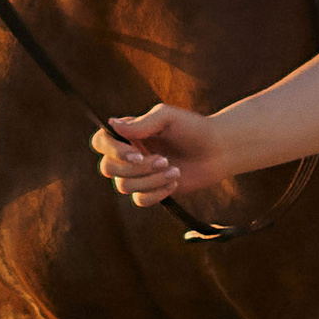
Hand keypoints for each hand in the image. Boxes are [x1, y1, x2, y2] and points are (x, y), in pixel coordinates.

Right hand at [94, 103, 223, 205]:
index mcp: (128, 133)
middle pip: (108, 168)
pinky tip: (175, 181)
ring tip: (175, 170)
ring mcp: (137, 174)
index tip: (137, 153)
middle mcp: (127, 154)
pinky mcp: (149, 191)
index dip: (112, 150)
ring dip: (150, 180)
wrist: (218, 150)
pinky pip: (138, 200)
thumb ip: (141, 123)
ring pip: (123, 186)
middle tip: (164, 160)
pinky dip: (157, 193)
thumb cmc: (193, 128)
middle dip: (136, 168)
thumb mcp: (168, 118)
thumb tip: (113, 125)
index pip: (100, 142)